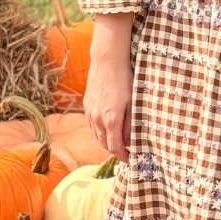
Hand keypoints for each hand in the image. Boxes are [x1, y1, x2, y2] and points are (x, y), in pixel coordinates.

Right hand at [84, 16, 134, 161]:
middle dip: (116, 151)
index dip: (124, 157)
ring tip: (119, 142)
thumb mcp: (133, 102)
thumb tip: (132, 141)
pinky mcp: (87, 105)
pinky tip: (108, 128)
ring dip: (107, 142)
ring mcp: (90, 112)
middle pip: (105, 144)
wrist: (107, 60)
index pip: (115, 148)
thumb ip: (131, 124)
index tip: (132, 160)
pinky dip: (100, 131)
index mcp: (111, 120)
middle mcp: (97, 119)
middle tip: (127, 153)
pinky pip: (92, 125)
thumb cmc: (125, 79)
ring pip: (97, 135)